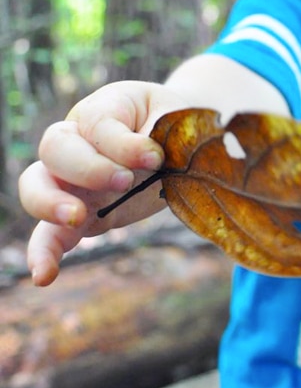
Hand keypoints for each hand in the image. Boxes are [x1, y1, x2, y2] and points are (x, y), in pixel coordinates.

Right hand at [18, 81, 187, 285]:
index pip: (97, 123)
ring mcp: (71, 180)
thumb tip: (156, 157)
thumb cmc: (173, 125)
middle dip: (88, 167)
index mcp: (101, 110)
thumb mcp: (174, 118)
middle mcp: (76, 142)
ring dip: (50, 203)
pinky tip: (44, 276)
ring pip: (37, 186)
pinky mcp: (79, 215)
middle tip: (125, 181)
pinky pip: (50, 234)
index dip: (123, 143)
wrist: (176, 144)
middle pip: (55, 148)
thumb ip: (164, 134)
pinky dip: (44, 254)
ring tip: (76, 217)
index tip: (156, 156)